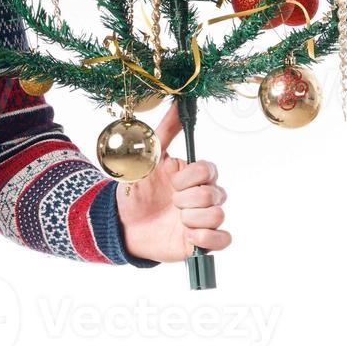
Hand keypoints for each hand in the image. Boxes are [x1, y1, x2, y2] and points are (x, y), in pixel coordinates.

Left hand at [114, 100, 230, 262]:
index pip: (209, 169)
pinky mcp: (204, 241)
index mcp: (191, 175)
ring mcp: (204, 218)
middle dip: (188, 199)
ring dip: (193, 219)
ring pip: (218, 215)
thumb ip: (164, 132)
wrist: (122, 223)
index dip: (191, 177)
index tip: (172, 182)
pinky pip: (224, 239)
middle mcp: (202, 195)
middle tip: (171, 202)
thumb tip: (177, 104)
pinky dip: (206, 238)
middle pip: (217, 193)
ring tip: (175, 219)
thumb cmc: (136, 190)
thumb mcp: (147, 158)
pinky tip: (187, 235)